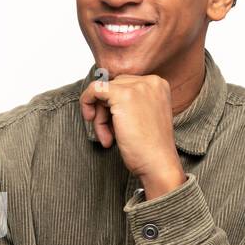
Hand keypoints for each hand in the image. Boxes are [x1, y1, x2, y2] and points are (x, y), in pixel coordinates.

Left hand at [79, 71, 185, 196]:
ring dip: (100, 116)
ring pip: (104, 91)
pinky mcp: (123, 95)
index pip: (125, 85)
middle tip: (109, 134)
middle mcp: (150, 82)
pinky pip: (94, 88)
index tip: (114, 126)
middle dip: (106, 111)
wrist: (158, 163)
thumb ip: (129, 103)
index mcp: (158, 85)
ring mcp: (138, 86)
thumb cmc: (150, 148)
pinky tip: (91, 119)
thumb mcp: (143, 117)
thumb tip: (101, 96)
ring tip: (107, 137)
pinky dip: (87, 102)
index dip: (114, 106)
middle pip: (114, 87)